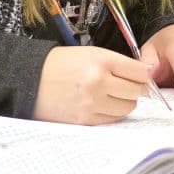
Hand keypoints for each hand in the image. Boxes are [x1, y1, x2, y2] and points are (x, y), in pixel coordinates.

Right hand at [32, 46, 153, 124]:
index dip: (143, 75)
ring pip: (127, 108)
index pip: (140, 72)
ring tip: (112, 96)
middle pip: (136, 91)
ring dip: (124, 102)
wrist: (29, 79)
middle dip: (135, 90)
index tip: (140, 77)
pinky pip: (112, 120)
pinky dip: (112, 114)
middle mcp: (99, 81)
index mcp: (101, 60)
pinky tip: (102, 105)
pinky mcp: (84, 119)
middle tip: (126, 87)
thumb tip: (144, 75)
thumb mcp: (90, 53)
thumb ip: (117, 63)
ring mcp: (91, 103)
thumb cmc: (61, 64)